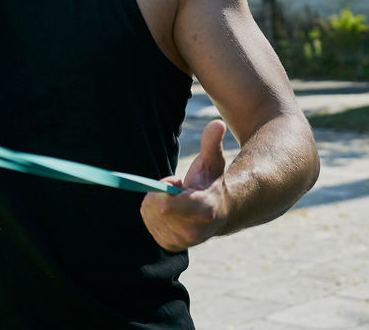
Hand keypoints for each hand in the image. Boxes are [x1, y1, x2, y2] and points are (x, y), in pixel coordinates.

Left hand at [140, 119, 228, 251]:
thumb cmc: (213, 182)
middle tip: (177, 188)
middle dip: (159, 193)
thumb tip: (217, 122)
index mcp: (203, 211)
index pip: (165, 206)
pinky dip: (154, 214)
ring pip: (148, 214)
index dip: (162, 190)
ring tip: (176, 200)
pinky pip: (148, 223)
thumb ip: (212, 143)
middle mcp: (192, 232)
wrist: (220, 213)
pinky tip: (171, 211)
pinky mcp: (170, 246)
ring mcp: (181, 242)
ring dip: (156, 203)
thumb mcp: (213, 161)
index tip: (175, 180)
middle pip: (153, 208)